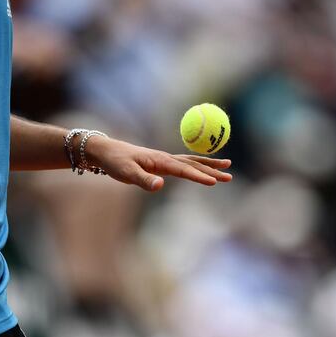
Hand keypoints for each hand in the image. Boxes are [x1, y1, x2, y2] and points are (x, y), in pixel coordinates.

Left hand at [85, 136, 232, 191]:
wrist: (105, 151)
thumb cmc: (115, 162)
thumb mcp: (126, 173)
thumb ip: (144, 180)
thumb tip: (160, 186)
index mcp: (161, 161)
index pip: (184, 170)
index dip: (199, 177)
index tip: (214, 182)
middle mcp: (166, 158)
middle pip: (194, 164)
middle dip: (212, 170)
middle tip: (230, 176)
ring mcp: (165, 159)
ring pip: (192, 162)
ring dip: (209, 165)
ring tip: (226, 166)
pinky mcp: (162, 163)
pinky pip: (184, 163)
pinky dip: (197, 164)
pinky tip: (203, 168)